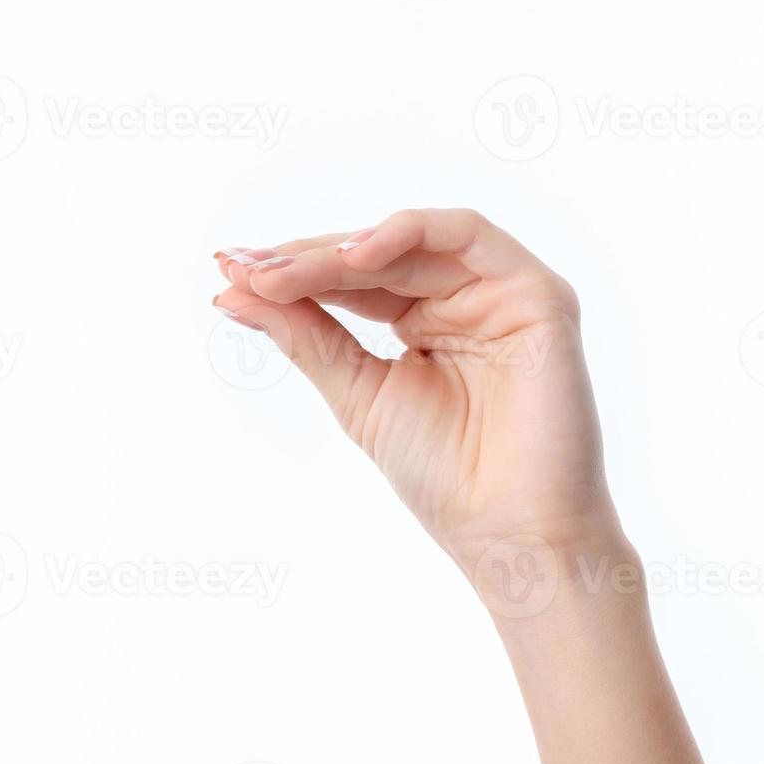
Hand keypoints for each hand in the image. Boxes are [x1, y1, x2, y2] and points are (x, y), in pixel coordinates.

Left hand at [214, 208, 627, 600]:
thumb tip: (232, 293)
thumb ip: (304, 336)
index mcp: (422, 320)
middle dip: (302, 260)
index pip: (349, 279)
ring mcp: (499, 291)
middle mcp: (461, 297)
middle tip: (243, 270)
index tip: (228, 275)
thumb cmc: (443, 473)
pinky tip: (353, 255)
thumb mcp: (355, 392)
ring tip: (281, 271)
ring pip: (409, 240)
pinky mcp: (535, 293)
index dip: (290, 273)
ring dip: (338, 250)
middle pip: (372, 256)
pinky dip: (407, 232)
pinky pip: (469, 235)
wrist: (507, 531)